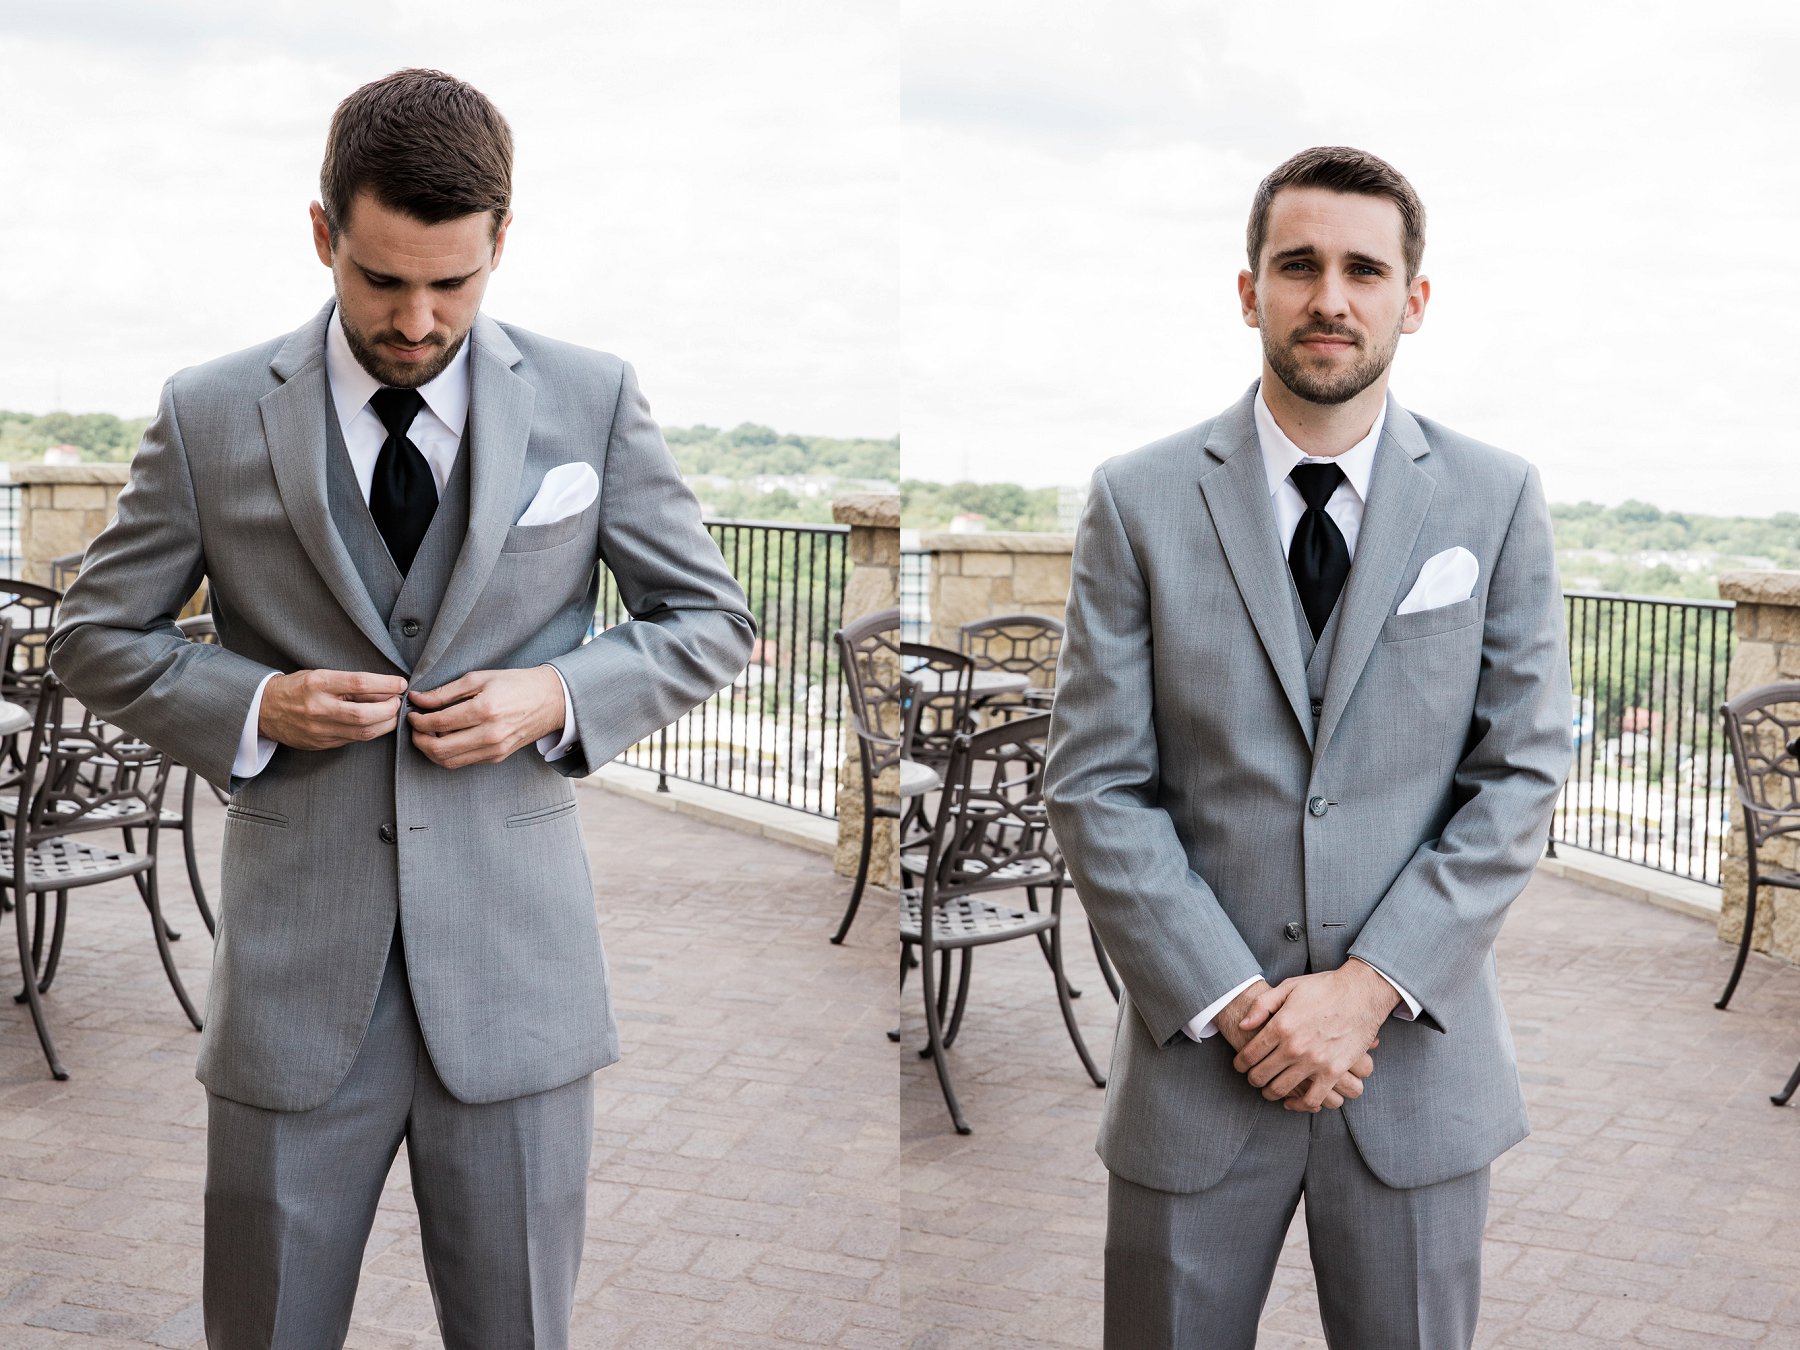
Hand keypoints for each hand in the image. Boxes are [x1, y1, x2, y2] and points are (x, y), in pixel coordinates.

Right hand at [259, 669, 406, 749]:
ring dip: (386, 723)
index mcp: (318, 684)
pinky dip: (371, 731)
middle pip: (365, 714)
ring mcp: (319, 729)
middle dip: (390, 709)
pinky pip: (354, 739)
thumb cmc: (297, 688)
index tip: (400, 683)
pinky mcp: (322, 743)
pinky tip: (377, 723)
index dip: (386, 684)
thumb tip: (386, 688)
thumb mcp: (321, 675)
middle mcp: (318, 708)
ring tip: (392, 713)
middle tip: (398, 702)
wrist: (264, 710)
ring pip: (363, 732)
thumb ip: (351, 683)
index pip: (360, 683)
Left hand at [406, 666, 566, 769]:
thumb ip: (446, 691)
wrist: (550, 700)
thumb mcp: (480, 678)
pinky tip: (445, 738)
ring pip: (449, 761)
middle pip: (439, 749)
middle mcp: (490, 734)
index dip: (418, 720)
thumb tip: (417, 699)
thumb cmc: (515, 684)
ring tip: (427, 734)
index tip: (412, 712)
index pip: (439, 722)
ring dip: (431, 750)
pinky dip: (448, 753)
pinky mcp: (497, 757)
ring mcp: (495, 749)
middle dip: (419, 740)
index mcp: (485, 709)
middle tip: (414, 728)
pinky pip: (464, 761)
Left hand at [1216, 980, 1373, 1111]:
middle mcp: (1294, 1046)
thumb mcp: (1288, 987)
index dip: (1240, 1064)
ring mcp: (1314, 1061)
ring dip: (1270, 1093)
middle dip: (1252, 1079)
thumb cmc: (1324, 988)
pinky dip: (1299, 1105)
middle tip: (1252, 1078)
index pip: (1249, 1054)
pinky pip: (1312, 1099)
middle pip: (1261, 1075)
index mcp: (1281, 1025)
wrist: (1362, 992)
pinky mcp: (1334, 1072)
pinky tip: (1293, 1102)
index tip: (1240, 1066)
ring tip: (1269, 1089)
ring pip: (1281, 1089)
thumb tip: (1242, 1025)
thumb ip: (1262, 1006)